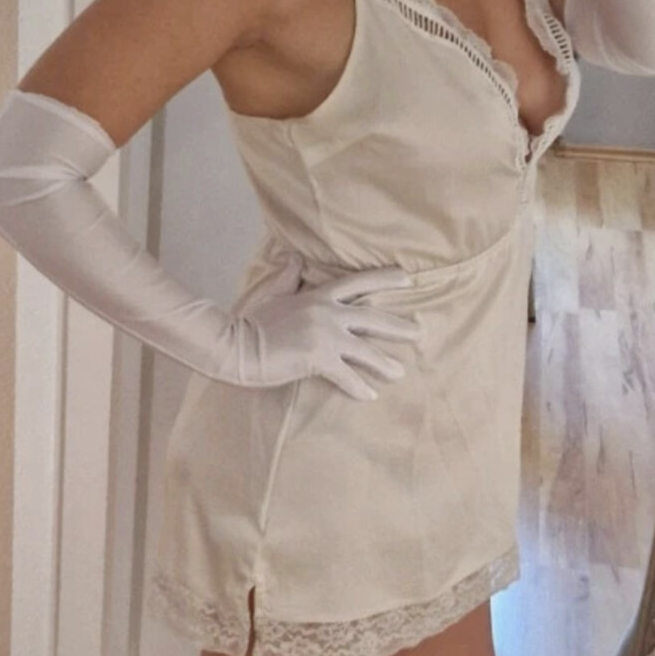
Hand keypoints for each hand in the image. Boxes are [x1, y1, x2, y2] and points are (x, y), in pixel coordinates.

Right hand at [234, 251, 420, 400]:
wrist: (235, 345)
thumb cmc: (250, 322)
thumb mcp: (271, 294)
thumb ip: (287, 277)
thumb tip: (295, 258)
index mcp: (318, 296)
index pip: (357, 283)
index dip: (383, 279)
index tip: (406, 278)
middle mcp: (327, 313)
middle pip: (372, 317)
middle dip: (398, 325)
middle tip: (419, 332)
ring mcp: (325, 336)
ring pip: (366, 350)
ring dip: (385, 363)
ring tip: (400, 372)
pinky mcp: (319, 359)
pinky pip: (347, 376)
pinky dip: (359, 388)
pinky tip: (370, 396)